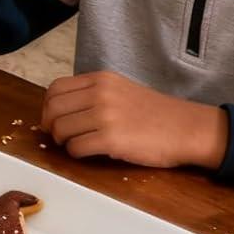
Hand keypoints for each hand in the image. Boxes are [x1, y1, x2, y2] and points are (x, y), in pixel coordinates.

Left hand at [41, 70, 226, 168]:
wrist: (185, 128)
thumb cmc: (154, 113)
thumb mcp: (120, 90)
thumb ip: (92, 95)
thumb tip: (60, 111)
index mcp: (100, 79)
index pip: (55, 89)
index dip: (48, 107)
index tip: (54, 119)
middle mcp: (99, 93)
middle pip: (53, 109)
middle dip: (51, 126)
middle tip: (60, 136)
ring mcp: (105, 116)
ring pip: (61, 130)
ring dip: (64, 142)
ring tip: (77, 145)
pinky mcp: (111, 139)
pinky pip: (76, 148)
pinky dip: (76, 154)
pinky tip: (89, 153)